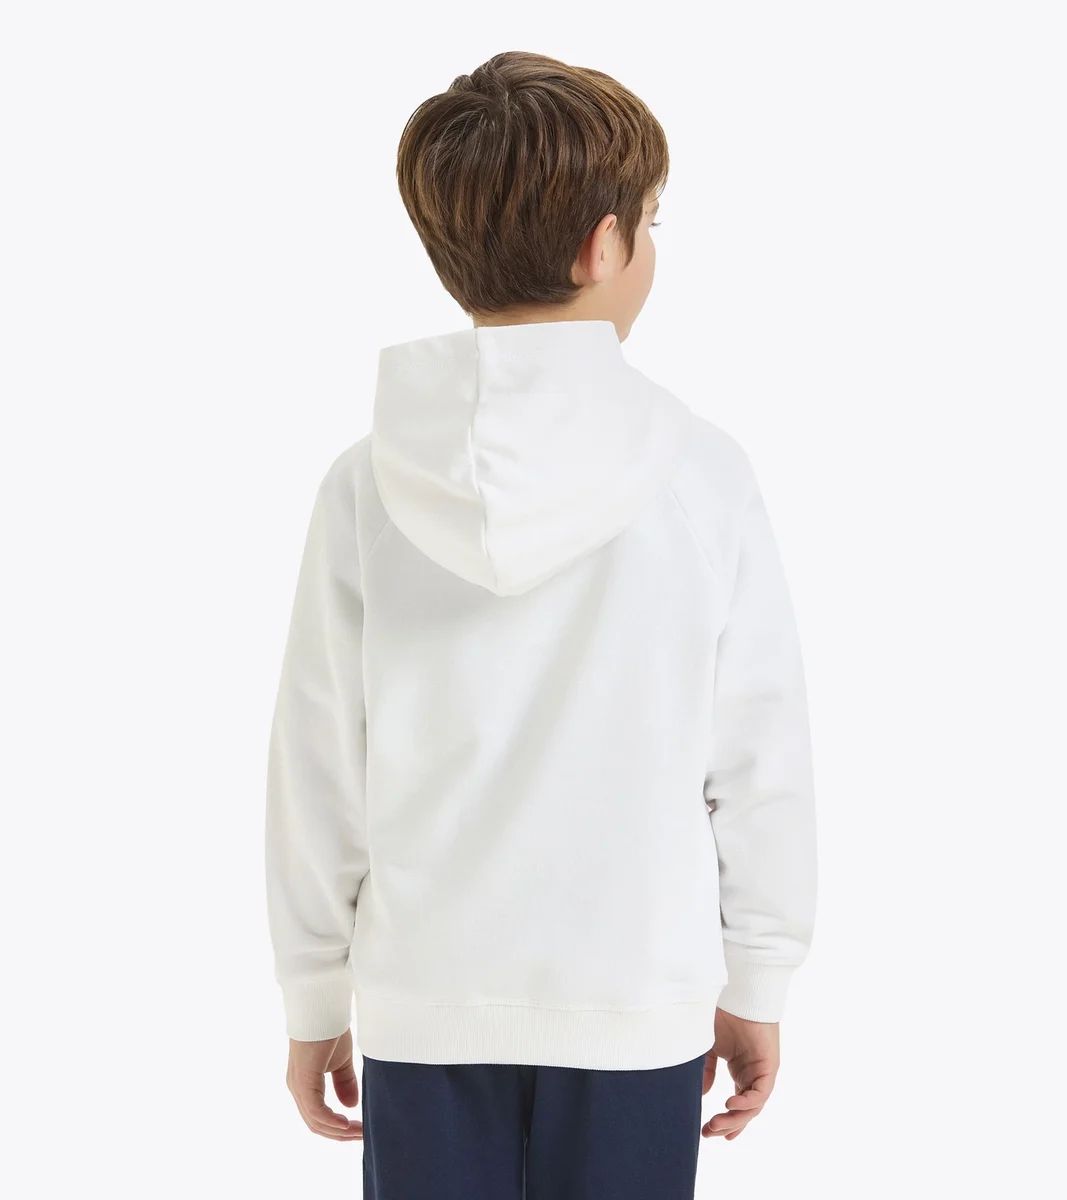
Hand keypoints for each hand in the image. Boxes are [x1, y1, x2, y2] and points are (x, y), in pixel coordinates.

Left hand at [286, 1027, 363, 1139]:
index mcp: (304, 1085)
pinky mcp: (303, 1080)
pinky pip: (315, 1110)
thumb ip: (344, 1083)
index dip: (338, 1127)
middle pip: (316, 1124)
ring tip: (359, 1131)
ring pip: (315, 1121)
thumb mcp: (341, 1061)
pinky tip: (346, 1123)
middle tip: (362, 1135)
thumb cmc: (329, 1029)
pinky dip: (331, 1120)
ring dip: (339, 1130)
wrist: (322, 1007)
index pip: (318, 1116)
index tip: (359, 1130)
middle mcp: (297, 1088)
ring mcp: (298, 1086)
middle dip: (340, 1134)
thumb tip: (350, 1106)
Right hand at [700, 1007, 780, 1139]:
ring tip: (716, 1124)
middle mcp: (753, 1075)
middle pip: (744, 1110)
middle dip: (727, 1124)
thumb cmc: (723, 1015)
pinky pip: (761, 1093)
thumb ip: (705, 1071)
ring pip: (753, 1106)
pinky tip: (731, 1105)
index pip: (737, 1103)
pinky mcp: (770, 1066)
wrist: (736, 996)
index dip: (726, 1120)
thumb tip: (702, 1095)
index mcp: (741, 1071)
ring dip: (735, 1118)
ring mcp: (762, 1072)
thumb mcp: (708, 1047)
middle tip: (708, 1133)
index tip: (708, 1132)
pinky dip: (748, 1102)